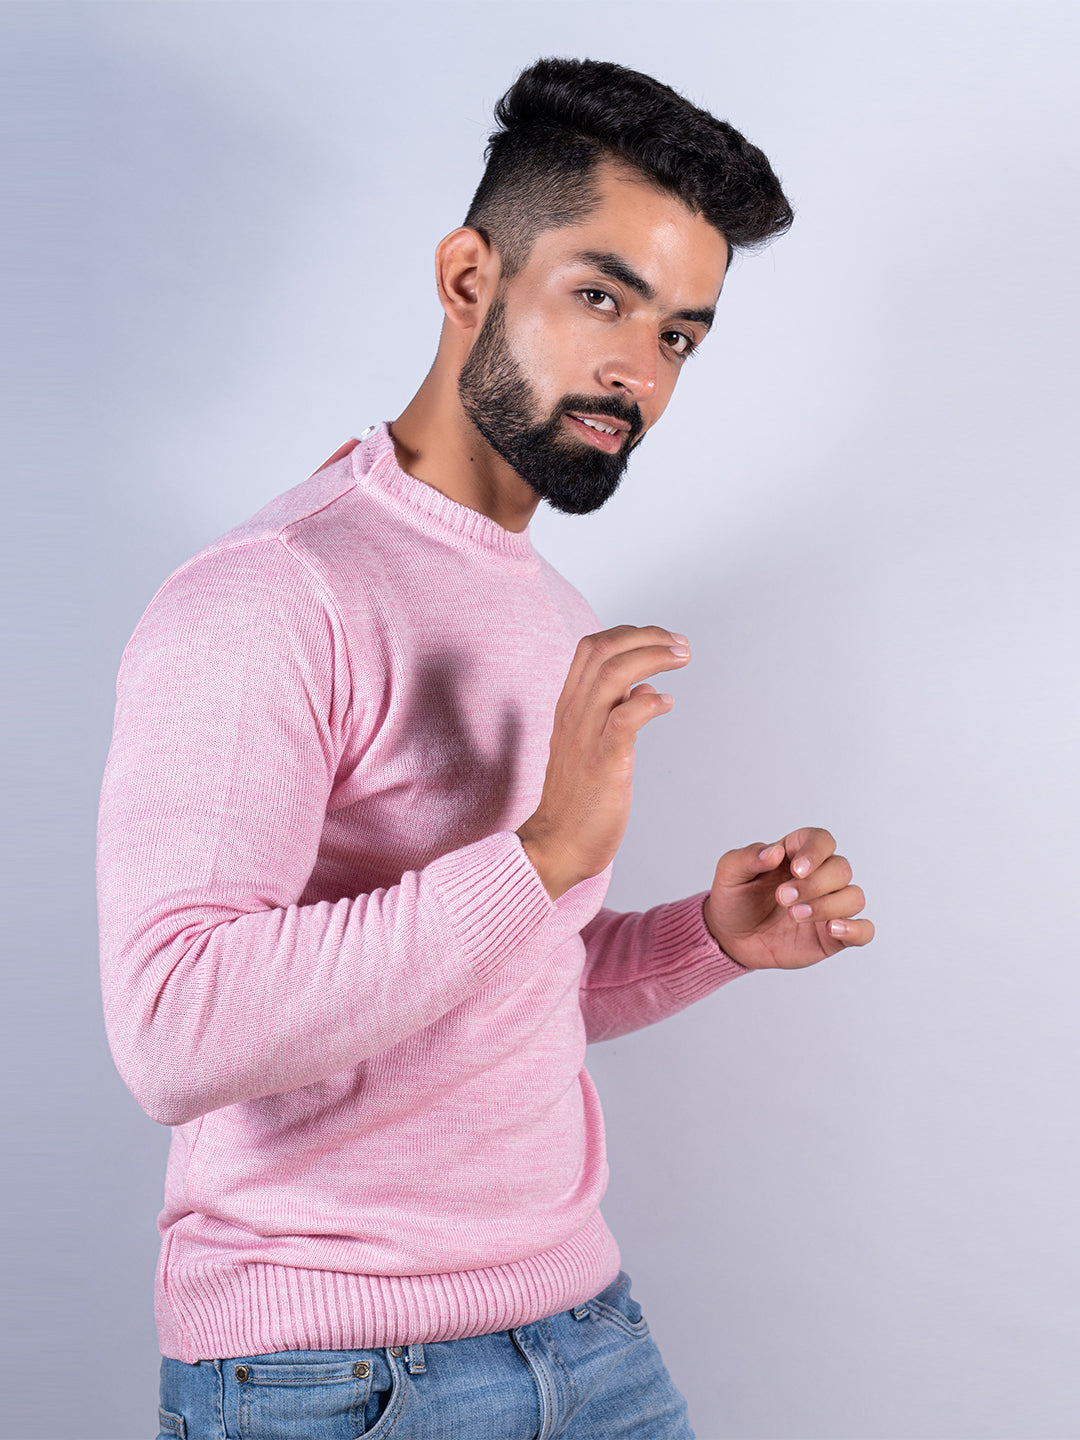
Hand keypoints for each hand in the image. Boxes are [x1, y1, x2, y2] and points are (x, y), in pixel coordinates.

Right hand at [518, 625, 691, 899]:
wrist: (557, 846)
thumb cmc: (578, 800)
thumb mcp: (592, 747)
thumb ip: (613, 713)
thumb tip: (643, 689)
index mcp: (569, 707)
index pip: (591, 648)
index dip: (628, 634)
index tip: (661, 640)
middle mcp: (574, 714)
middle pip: (603, 650)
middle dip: (646, 637)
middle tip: (680, 645)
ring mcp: (586, 737)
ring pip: (613, 675)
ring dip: (652, 658)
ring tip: (682, 658)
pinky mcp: (602, 762)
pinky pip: (624, 718)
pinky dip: (649, 702)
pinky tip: (667, 704)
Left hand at [703, 827, 873, 969]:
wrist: (731, 937)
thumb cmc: (734, 898)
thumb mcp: (729, 873)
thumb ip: (748, 857)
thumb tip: (774, 851)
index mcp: (797, 854)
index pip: (822, 840)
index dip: (815, 851)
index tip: (796, 869)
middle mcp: (820, 876)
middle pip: (841, 869)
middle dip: (814, 884)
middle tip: (782, 898)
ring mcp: (830, 905)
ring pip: (854, 897)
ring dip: (828, 905)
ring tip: (796, 915)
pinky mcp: (834, 936)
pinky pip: (864, 930)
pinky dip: (856, 929)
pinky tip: (832, 929)